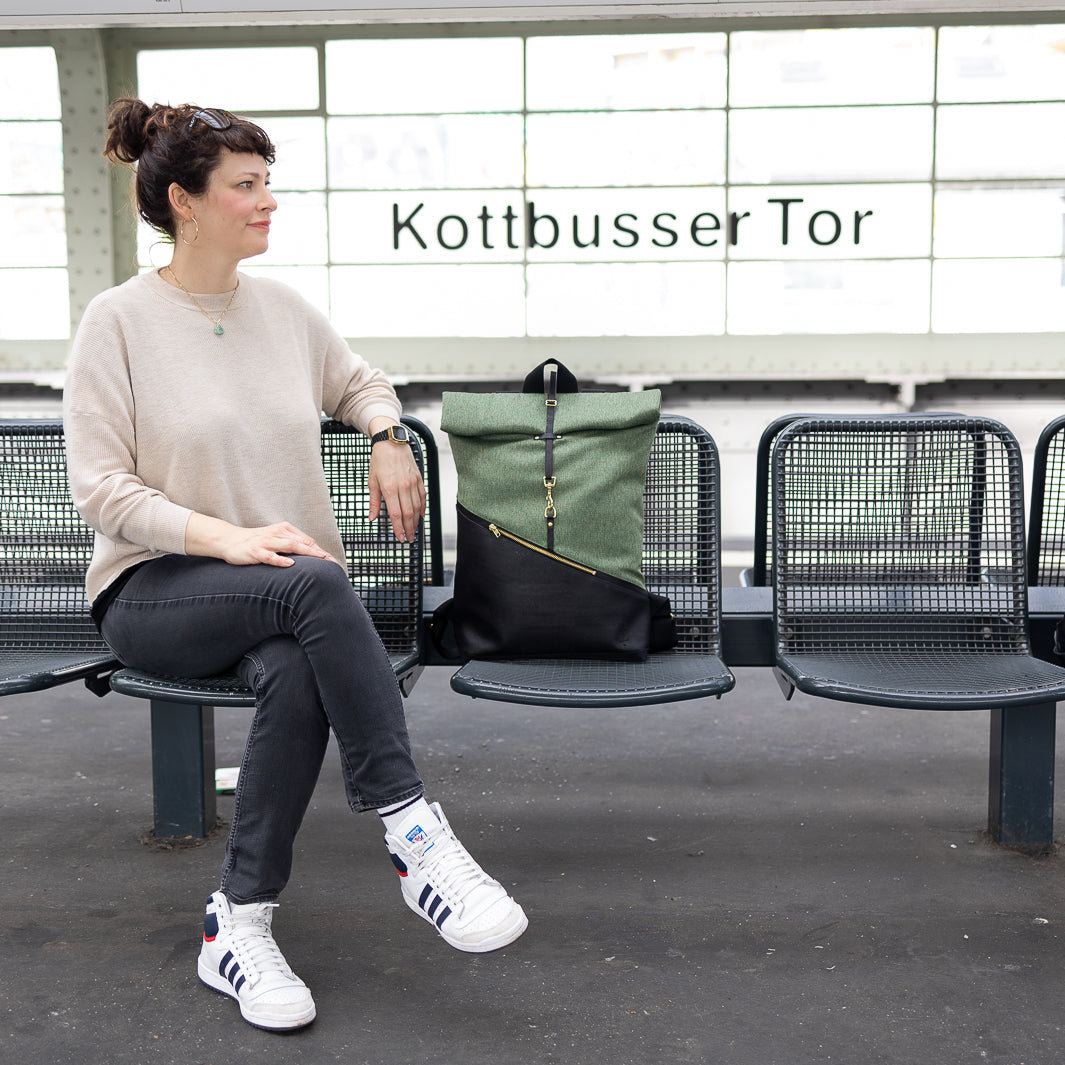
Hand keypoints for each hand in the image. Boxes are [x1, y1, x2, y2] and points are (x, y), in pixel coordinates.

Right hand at [186, 514, 338, 567]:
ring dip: (306, 553)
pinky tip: (291, 564)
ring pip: (290, 546)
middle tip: (332, 563)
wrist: (229, 540)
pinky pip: (270, 556)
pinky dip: (280, 559)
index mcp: (285, 530)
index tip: (334, 563)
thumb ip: (294, 545)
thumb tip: (314, 553)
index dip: (321, 552)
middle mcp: (277, 533)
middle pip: (302, 543)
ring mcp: (266, 542)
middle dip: (319, 553)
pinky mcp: (255, 551)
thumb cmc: (257, 542)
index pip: (307, 541)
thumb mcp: (277, 540)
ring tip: (320, 559)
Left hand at [368, 439, 425, 542]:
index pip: (396, 514)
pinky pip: (422, 496)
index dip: (398, 528)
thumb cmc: (380, 459)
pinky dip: (422, 508)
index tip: (400, 537)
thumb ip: (374, 501)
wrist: (391, 441)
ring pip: (417, 507)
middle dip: (409, 529)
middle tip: (408, 538)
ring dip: (416, 521)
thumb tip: (372, 517)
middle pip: (408, 513)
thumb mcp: (372, 481)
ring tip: (413, 530)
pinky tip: (420, 516)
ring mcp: (412, 482)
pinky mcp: (418, 478)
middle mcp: (403, 486)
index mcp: (389, 487)